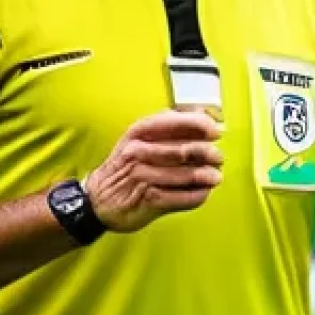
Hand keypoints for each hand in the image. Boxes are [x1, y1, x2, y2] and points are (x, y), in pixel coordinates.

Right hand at [85, 110, 224, 233]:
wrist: (97, 201)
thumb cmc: (126, 166)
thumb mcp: (139, 138)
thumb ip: (168, 124)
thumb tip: (202, 113)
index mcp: (139, 133)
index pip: (175, 122)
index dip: (200, 125)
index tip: (215, 131)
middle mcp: (139, 152)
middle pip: (185, 150)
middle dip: (209, 154)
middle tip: (218, 158)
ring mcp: (143, 177)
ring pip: (187, 175)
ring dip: (208, 176)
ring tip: (215, 177)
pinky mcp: (149, 201)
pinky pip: (183, 198)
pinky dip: (199, 195)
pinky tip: (203, 192)